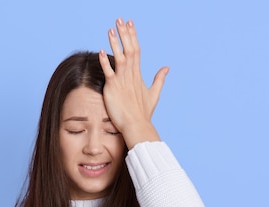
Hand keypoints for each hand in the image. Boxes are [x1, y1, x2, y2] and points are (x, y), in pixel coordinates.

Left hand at [98, 17, 168, 148]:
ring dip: (115, 43)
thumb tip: (167, 68)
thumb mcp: (153, 94)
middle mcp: (131, 75)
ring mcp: (122, 81)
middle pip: (129, 49)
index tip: (130, 24)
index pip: (136, 50)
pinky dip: (105, 61)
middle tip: (120, 19)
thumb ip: (159, 79)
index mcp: (138, 75)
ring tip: (111, 29)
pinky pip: (108, 72)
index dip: (133, 36)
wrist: (137, 126)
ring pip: (119, 57)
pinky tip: (101, 50)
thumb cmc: (143, 113)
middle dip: (125, 34)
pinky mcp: (113, 88)